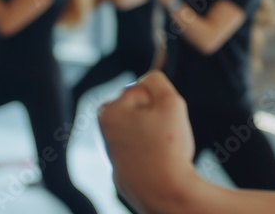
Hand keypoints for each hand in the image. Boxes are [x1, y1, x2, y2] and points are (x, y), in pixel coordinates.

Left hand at [99, 71, 195, 210]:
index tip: (162, 120)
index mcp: (108, 112)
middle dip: (155, 115)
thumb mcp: (170, 101)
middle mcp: (104, 132)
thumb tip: (147, 80)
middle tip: (164, 133)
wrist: (166, 193)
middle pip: (140, 108)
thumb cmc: (167, 147)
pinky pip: (144, 150)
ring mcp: (113, 153)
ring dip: (155, 134)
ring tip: (163, 150)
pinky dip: (153, 153)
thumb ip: (156, 80)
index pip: (144, 89)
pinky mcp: (124, 170)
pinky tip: (159, 163)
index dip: (160, 101)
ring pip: (143, 129)